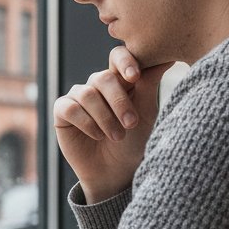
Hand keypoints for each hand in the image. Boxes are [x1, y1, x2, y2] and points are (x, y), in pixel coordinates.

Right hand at [53, 47, 173, 203]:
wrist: (115, 172)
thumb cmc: (134, 142)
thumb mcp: (145, 112)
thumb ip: (149, 84)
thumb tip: (166, 57)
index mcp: (119, 80)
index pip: (118, 56)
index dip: (124, 62)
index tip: (135, 77)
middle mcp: (97, 85)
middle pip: (103, 77)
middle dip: (119, 101)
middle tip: (131, 124)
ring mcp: (78, 97)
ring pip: (87, 94)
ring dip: (105, 117)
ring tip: (117, 136)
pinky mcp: (62, 112)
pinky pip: (71, 108)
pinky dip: (86, 122)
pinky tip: (97, 136)